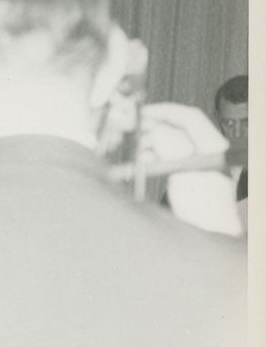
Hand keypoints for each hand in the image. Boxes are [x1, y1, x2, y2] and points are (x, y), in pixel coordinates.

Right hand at [137, 102, 242, 236]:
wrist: (205, 235)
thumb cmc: (203, 209)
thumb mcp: (185, 170)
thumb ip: (170, 144)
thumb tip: (155, 129)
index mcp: (214, 147)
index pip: (190, 117)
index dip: (165, 111)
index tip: (142, 112)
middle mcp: (208, 153)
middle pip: (179, 129)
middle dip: (154, 126)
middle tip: (133, 127)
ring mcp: (198, 166)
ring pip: (171, 143)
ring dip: (151, 141)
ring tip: (135, 145)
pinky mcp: (186, 178)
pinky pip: (168, 159)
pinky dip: (153, 156)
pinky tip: (142, 160)